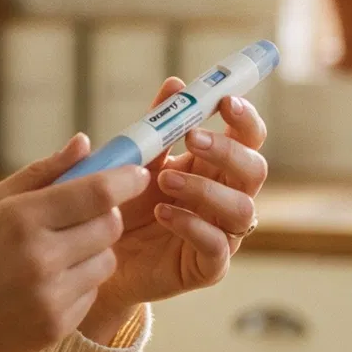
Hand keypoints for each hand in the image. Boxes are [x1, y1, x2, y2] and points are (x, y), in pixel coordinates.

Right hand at [0, 137, 149, 351]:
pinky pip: (91, 293)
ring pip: (106, 261)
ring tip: (56, 252)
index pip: (96, 193)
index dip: (125, 179)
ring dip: (93, 250)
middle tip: (83, 213)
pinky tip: (42, 283)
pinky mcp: (56, 327)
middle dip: (106, 213)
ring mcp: (50, 297)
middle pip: (109, 226)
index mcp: (19, 220)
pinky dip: (78, 283)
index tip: (137, 173)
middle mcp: (40, 258)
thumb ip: (39, 174)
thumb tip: (84, 143)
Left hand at [86, 79, 268, 324]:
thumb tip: (175, 84)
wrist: (95, 255)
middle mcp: (225, 197)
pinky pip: (217, 246)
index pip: (247, 137)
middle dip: (228, 150)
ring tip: (163, 180)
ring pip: (243, 208)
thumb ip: (156, 126)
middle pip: (255, 169)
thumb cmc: (120, 204)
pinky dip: (192, 225)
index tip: (225, 101)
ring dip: (205, 188)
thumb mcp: (135, 159)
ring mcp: (221, 233)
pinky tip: (162, 213)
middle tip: (193, 138)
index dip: (245, 118)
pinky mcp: (207, 266)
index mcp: (213, 166)